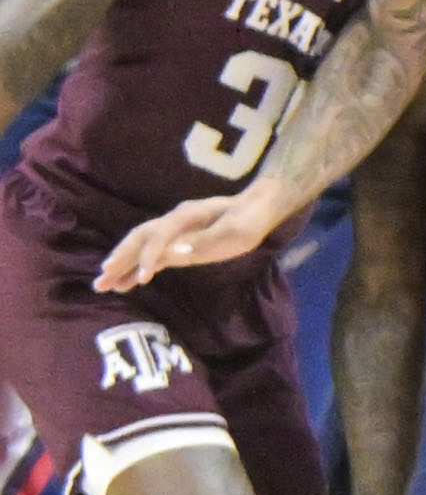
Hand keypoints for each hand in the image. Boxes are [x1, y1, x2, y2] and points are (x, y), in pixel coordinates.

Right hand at [95, 191, 273, 290]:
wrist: (256, 208)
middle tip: (101, 281)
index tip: (142, 279)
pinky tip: (128, 282)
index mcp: (186, 216)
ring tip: (104, 286)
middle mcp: (174, 221)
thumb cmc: (249, 220)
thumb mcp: (235, 232)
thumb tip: (176, 252)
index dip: (149, 256)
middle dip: (120, 260)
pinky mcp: (179, 242)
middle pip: (139, 239)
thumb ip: (206, 241)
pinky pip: (153, 254)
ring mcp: (175, 231)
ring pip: (141, 246)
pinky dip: (138, 267)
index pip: (159, 236)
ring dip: (122, 265)